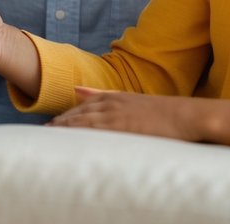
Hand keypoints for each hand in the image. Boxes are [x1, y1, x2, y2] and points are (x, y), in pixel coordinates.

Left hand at [50, 87, 201, 140]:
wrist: (185, 116)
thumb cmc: (164, 112)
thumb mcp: (132, 99)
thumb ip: (106, 95)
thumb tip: (80, 90)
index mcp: (114, 96)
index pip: (82, 106)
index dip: (66, 115)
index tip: (53, 123)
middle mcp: (110, 103)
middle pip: (77, 113)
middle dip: (60, 121)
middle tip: (44, 130)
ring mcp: (114, 114)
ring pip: (81, 121)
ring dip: (63, 128)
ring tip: (48, 135)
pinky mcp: (120, 126)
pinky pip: (92, 130)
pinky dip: (76, 132)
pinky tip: (66, 139)